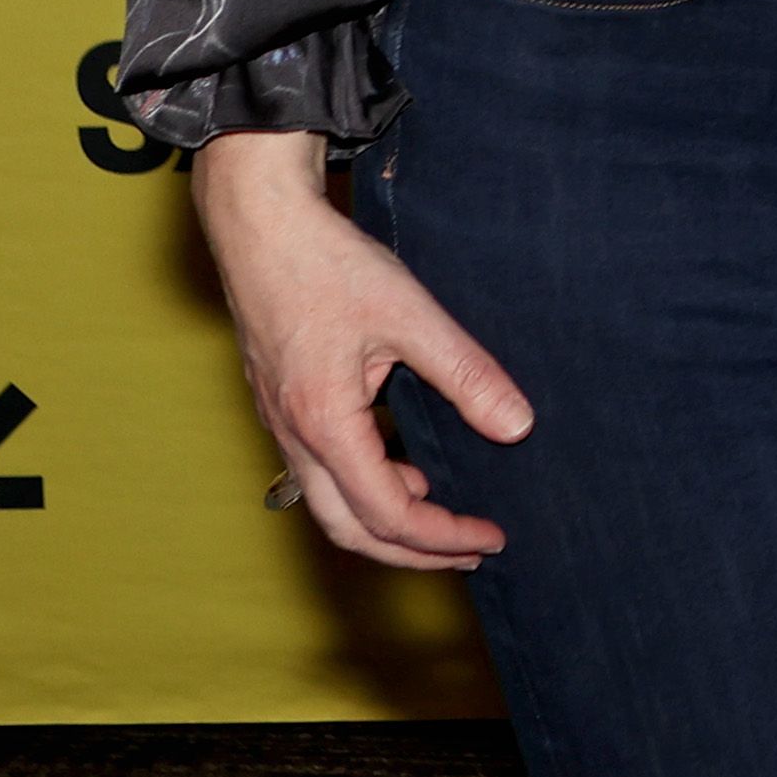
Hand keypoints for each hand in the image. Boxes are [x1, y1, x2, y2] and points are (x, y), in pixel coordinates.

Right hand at [194, 130, 530, 570]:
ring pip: (328, 505)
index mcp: (324, 423)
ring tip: (446, 514)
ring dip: (386, 520)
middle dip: (412, 551)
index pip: (387, 513)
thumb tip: (518, 426)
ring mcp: (279, 423)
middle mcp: (293, 436)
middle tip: (472, 549)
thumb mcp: (411, 315)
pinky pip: (319, 471)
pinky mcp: (280, 404)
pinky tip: (403, 462)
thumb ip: (465, 374)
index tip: (491, 536)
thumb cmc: (328, 264)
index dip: (441, 536)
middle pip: (349, 529)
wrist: (258, 225)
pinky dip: (363, 485)